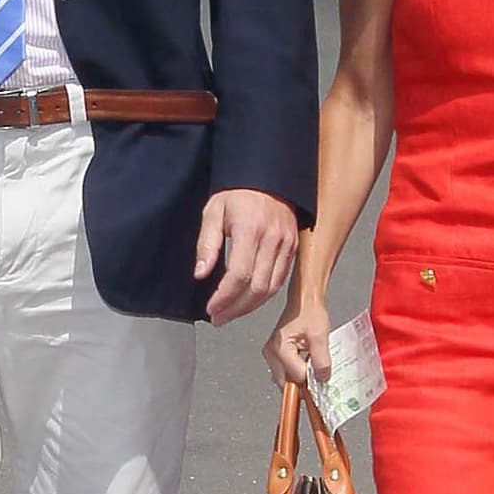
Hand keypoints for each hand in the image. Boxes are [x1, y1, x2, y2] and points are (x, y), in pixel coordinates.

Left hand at [195, 189, 297, 326]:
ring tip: (231, 313)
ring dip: (250, 307)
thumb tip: (201, 274)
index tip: (211, 308)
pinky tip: (249, 300)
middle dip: (236, 308)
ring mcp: (286, 244)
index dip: (224, 298)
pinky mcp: (293, 247)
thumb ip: (207, 244)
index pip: (239, 275)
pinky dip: (265, 295)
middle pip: (257, 288)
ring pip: (271, 288)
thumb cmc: (238, 192)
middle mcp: (272, 239)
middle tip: (218, 317)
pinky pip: (281, 279)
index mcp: (251, 229)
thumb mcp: (213, 211)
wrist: (266, 176)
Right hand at [264, 296, 331, 386]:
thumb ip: (322, 360)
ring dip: (301, 377)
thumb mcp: (320, 335)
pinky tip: (307, 363)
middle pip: (288, 382)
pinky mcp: (276, 353)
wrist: (304, 299)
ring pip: (286, 379)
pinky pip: (286, 371)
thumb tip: (322, 378)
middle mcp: (271, 352)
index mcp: (280, 347)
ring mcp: (272, 353)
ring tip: (313, 366)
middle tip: (319, 378)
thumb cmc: (309, 310)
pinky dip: (298, 371)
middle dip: (304, 383)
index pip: (296, 377)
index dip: (312, 380)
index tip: (323, 380)